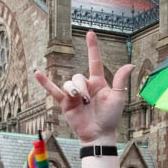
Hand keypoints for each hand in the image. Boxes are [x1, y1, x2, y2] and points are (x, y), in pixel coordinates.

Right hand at [34, 30, 133, 145]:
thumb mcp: (117, 98)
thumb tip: (130, 64)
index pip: (94, 61)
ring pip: (68, 83)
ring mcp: (74, 94)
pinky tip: (37, 74)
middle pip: (78, 76)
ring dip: (73, 90)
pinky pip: (53, 90)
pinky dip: (45, 82)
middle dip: (81, 86)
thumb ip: (120, 80)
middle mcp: (85, 86)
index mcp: (98, 83)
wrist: (99, 134)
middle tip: (87, 100)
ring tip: (79, 101)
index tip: (90, 33)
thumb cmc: (110, 117)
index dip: (92, 47)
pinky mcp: (65, 103)